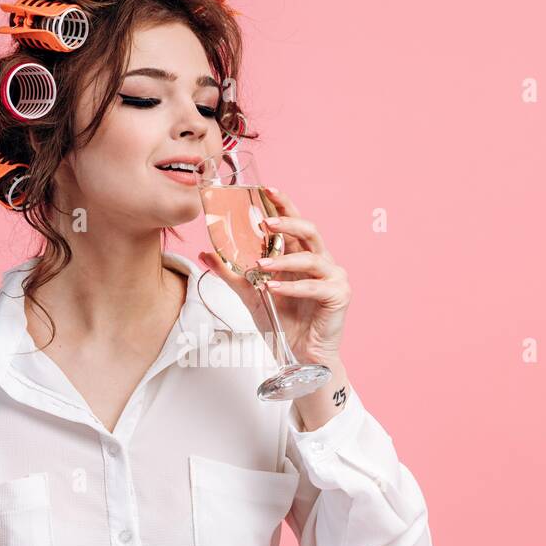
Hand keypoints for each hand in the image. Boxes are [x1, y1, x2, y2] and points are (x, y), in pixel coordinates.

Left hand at [197, 185, 349, 363]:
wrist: (299, 356)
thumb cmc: (282, 324)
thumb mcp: (250, 294)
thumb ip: (232, 273)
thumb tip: (207, 253)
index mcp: (302, 255)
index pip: (294, 222)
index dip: (283, 203)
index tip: (266, 189)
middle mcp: (321, 261)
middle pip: (309, 230)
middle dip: (288, 221)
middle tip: (265, 221)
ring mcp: (333, 277)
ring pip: (311, 258)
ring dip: (284, 260)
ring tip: (261, 266)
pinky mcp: (339, 295)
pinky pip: (315, 286)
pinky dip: (292, 287)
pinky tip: (273, 289)